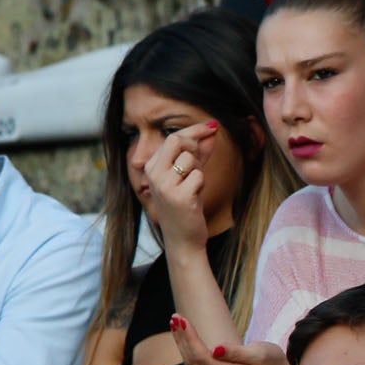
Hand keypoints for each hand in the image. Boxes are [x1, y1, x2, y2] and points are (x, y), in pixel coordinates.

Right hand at [143, 120, 222, 255]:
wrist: (182, 238)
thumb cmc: (186, 205)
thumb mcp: (191, 175)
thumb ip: (199, 153)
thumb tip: (212, 130)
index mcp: (152, 166)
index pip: (173, 138)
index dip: (195, 130)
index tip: (213, 126)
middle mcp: (153, 173)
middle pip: (177, 141)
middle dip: (196, 147)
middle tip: (200, 165)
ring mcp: (164, 185)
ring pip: (191, 159)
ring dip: (200, 171)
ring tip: (194, 187)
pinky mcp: (178, 196)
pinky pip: (199, 176)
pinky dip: (202, 185)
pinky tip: (194, 198)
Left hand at [168, 319, 290, 364]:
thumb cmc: (273, 363)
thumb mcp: (260, 354)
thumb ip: (237, 353)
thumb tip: (215, 349)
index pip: (201, 356)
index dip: (190, 338)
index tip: (183, 319)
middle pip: (193, 359)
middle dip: (182, 337)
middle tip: (175, 316)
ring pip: (192, 361)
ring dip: (182, 342)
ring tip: (175, 322)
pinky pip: (197, 363)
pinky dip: (189, 347)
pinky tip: (184, 336)